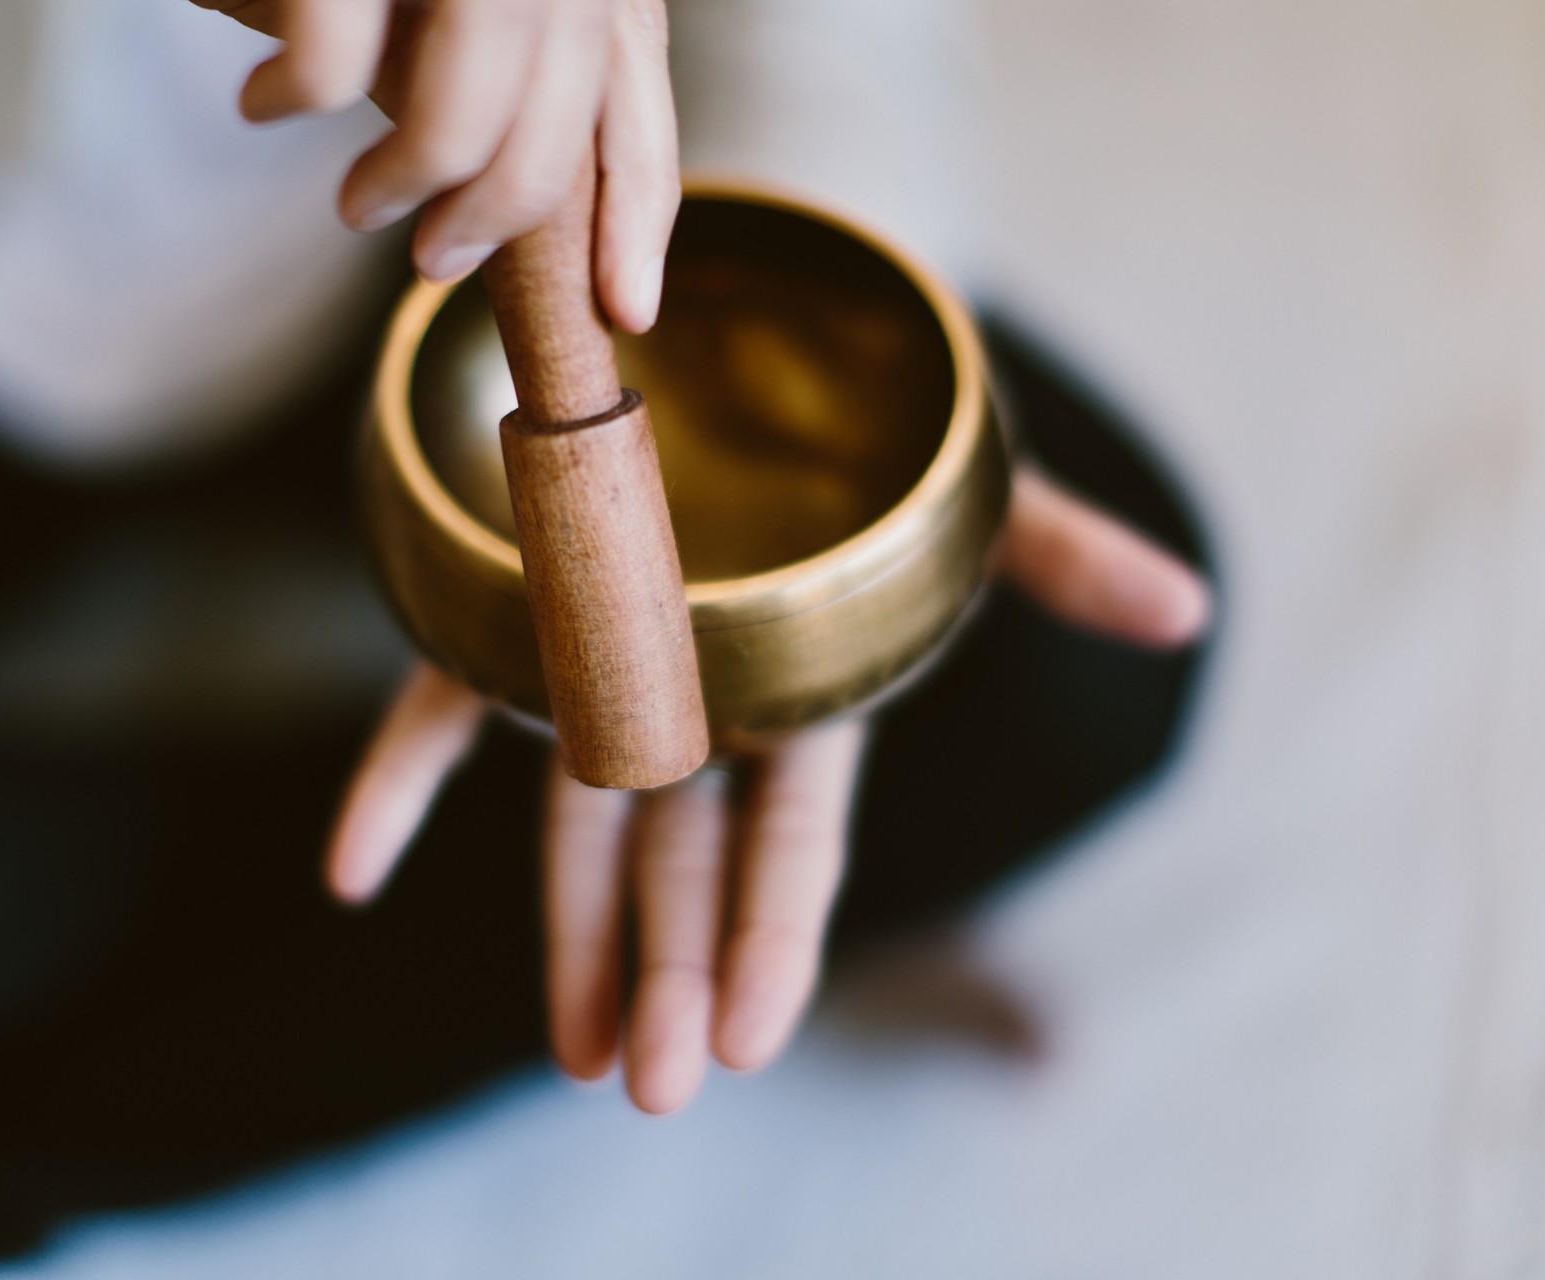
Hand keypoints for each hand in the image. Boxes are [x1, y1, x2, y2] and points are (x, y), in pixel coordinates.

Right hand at [194, 0, 678, 331]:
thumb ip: (505, 56)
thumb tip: (506, 194)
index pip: (634, 79)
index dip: (642, 206)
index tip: (629, 306)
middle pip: (564, 101)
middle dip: (505, 209)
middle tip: (437, 263)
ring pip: (469, 97)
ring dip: (414, 176)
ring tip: (360, 208)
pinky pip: (338, 62)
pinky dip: (303, 97)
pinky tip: (269, 103)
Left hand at [325, 469, 1212, 1112]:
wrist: (758, 353)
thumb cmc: (871, 432)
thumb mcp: (972, 495)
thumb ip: (1060, 557)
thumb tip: (1190, 611)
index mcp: (804, 695)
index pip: (791, 839)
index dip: (772, 936)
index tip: (750, 1039)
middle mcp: (703, 702)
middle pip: (683, 861)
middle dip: (670, 972)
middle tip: (648, 1088)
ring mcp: (604, 670)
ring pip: (578, 822)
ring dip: (568, 935)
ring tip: (569, 1053)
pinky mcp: (512, 615)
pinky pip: (441, 709)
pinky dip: (398, 784)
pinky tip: (354, 870)